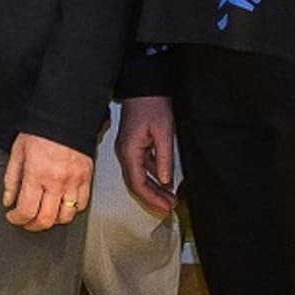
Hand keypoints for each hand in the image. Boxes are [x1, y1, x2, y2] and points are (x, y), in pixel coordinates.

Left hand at [5, 133, 95, 231]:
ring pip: (66, 217)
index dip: (17, 219)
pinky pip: (82, 205)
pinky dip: (72, 210)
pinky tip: (63, 204)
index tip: (13, 216)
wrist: (65, 116)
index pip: (26, 210)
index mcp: (37, 174)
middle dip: (32, 225)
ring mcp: (74, 181)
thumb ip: (12, 179)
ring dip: (53, 220)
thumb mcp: (18, 152)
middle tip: (26, 221)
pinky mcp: (87, 178)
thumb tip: (8, 200)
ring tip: (45, 214)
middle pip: (46, 220)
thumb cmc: (39, 131)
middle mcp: (56, 181)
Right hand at [115, 98, 179, 219]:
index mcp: (129, 151)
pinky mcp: (133, 146)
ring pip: (138, 177)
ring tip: (169, 198)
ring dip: (153, 189)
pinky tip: (164, 182)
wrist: (143, 88)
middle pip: (135, 184)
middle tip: (168, 206)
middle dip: (152, 198)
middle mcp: (125, 153)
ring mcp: (127, 150)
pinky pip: (141, 167)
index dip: (152, 198)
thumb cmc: (151, 104)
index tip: (165, 206)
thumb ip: (164, 158)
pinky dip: (152, 177)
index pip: (138, 184)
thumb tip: (166, 180)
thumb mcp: (164, 131)